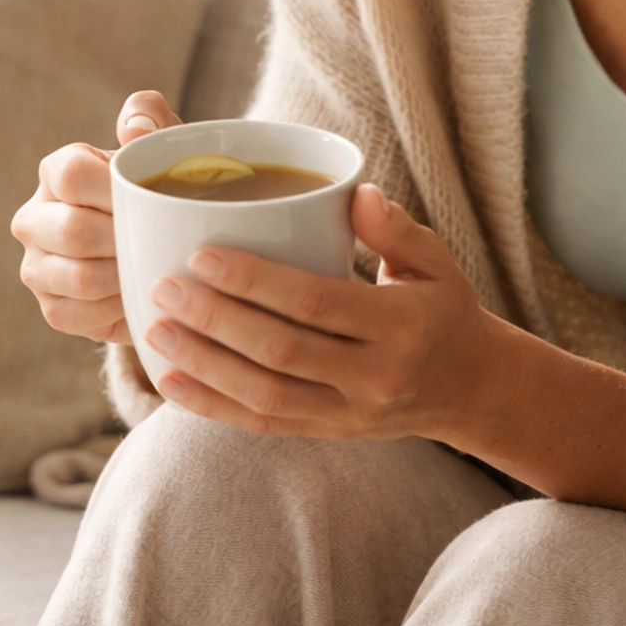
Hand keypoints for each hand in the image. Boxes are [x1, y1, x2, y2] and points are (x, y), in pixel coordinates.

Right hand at [14, 90, 180, 343]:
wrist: (163, 246)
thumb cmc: (162, 189)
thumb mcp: (165, 147)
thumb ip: (151, 117)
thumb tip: (133, 129)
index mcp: (56, 171)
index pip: (71, 174)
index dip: (113, 190)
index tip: (151, 199)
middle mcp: (34, 218)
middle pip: (72, 231)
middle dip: (124, 239)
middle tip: (161, 240)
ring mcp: (37, 267)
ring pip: (78, 278)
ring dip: (125, 276)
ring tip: (153, 267)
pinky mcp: (51, 308)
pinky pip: (80, 315)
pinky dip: (117, 309)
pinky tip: (139, 294)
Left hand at [143, 186, 501, 440]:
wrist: (471, 389)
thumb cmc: (443, 309)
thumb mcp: (436, 261)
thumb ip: (395, 227)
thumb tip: (356, 192)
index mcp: (399, 327)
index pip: (316, 303)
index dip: (256, 281)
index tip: (203, 254)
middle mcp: (373, 378)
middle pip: (280, 352)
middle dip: (215, 320)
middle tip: (164, 286)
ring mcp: (348, 414)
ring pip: (264, 396)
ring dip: (203, 365)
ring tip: (155, 330)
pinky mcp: (328, 433)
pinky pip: (262, 425)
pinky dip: (211, 406)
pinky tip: (170, 381)